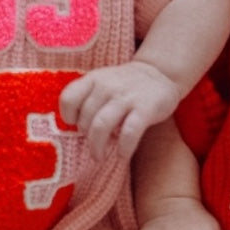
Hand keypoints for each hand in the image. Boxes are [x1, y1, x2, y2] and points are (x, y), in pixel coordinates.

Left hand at [59, 60, 180, 160]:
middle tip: (94, 145)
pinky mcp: (145, 109)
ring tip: (99, 157)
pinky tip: (122, 155)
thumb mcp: (103, 81)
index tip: (76, 125)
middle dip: (87, 137)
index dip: (68, 116)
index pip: (68, 99)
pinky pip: (129, 133)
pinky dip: (123, 148)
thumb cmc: (125, 84)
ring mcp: (126, 97)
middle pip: (85, 119)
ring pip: (101, 126)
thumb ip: (87, 98)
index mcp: (94, 79)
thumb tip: (76, 129)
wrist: (161, 73)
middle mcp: (107, 86)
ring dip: (97, 147)